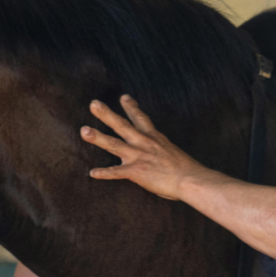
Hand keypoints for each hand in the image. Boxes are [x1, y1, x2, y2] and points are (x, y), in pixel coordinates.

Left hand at [80, 95, 203, 200]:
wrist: (191, 179)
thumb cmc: (186, 170)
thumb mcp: (171, 153)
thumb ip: (160, 151)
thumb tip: (157, 156)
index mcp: (154, 137)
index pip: (141, 118)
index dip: (131, 107)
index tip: (123, 97)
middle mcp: (144, 143)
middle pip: (122, 125)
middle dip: (106, 114)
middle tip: (93, 104)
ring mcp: (139, 156)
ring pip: (114, 144)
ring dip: (98, 137)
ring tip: (84, 131)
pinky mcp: (136, 171)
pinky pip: (116, 172)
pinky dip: (104, 173)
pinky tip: (92, 173)